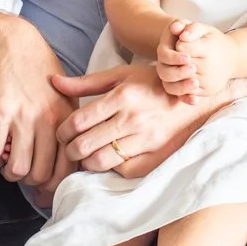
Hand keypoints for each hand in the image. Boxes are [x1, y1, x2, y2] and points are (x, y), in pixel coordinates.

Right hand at [0, 17, 74, 189]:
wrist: (12, 44)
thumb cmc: (39, 72)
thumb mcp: (65, 96)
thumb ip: (67, 127)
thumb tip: (66, 164)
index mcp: (67, 118)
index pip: (67, 166)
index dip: (54, 184)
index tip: (44, 188)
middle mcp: (48, 120)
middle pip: (42, 174)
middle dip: (30, 182)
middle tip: (23, 175)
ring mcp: (24, 117)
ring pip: (19, 168)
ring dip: (10, 174)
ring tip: (8, 166)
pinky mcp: (0, 112)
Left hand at [51, 64, 210, 175]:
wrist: (193, 101)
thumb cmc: (153, 84)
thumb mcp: (121, 75)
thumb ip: (86, 83)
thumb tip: (53, 83)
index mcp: (122, 96)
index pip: (79, 121)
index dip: (62, 131)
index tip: (61, 133)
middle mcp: (133, 119)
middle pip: (85, 145)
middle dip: (69, 150)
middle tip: (69, 147)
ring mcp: (145, 140)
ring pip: (101, 162)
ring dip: (86, 162)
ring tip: (85, 155)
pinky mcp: (154, 157)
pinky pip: (121, 170)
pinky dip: (110, 168)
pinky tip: (108, 159)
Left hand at [157, 20, 237, 100]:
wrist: (233, 59)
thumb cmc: (215, 41)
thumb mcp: (206, 29)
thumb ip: (193, 28)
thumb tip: (182, 36)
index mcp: (208, 49)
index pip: (182, 48)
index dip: (179, 44)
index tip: (182, 43)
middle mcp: (209, 67)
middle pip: (180, 65)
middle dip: (177, 60)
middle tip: (183, 56)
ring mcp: (208, 81)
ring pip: (181, 80)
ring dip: (178, 73)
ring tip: (184, 66)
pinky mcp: (208, 91)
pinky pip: (187, 91)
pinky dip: (183, 85)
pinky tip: (186, 76)